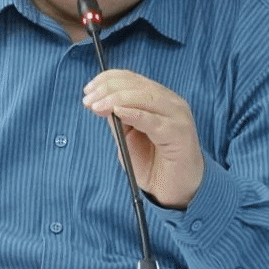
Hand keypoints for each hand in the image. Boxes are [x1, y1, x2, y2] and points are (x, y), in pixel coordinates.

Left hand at [82, 69, 203, 208]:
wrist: (176, 190)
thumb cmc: (153, 162)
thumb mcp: (128, 137)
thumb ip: (118, 118)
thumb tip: (99, 102)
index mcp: (159, 98)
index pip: (132, 78)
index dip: (108, 79)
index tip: (88, 89)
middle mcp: (170, 102)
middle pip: (137, 86)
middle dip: (108, 89)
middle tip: (88, 100)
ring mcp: (177, 116)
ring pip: (145, 97)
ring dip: (116, 99)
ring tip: (97, 106)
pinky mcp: (179, 133)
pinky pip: (153, 120)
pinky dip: (134, 113)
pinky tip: (118, 112)